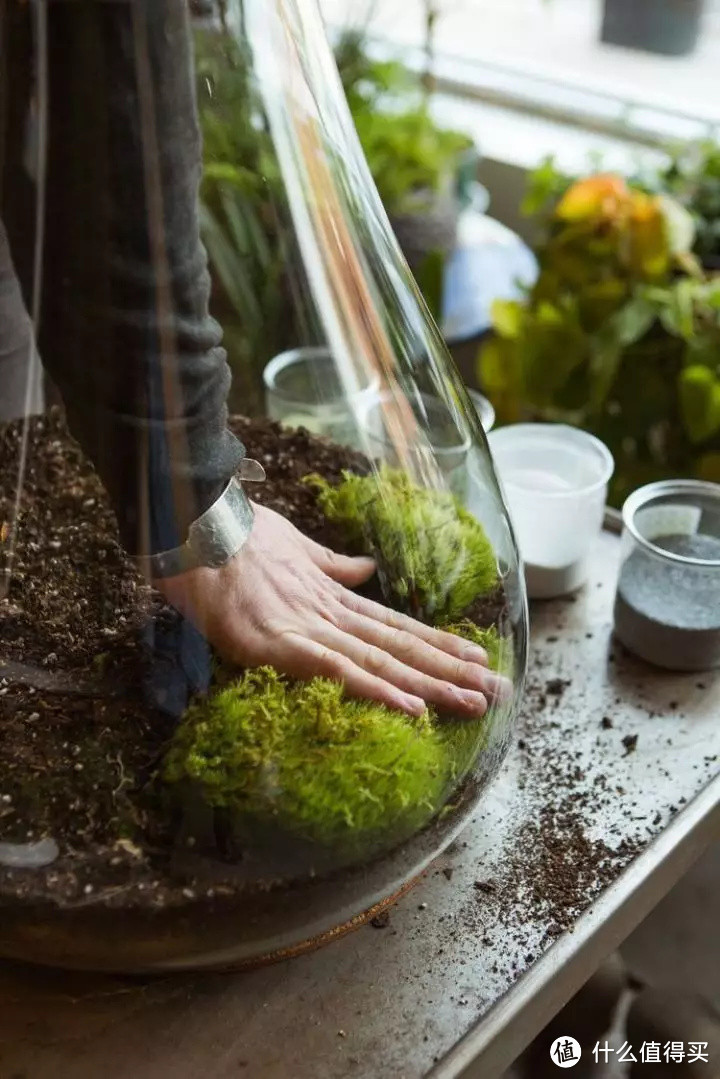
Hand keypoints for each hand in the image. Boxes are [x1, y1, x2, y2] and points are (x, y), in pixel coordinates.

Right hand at [156, 503, 507, 717]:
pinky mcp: (281, 644)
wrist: (197, 526)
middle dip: (453, 672)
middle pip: (403, 647)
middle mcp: (333, 614)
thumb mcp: (294, 548)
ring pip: (383, 661)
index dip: (439, 644)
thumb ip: (332, 564)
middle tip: (500, 693)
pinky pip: (337, 672)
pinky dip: (376, 690)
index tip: (478, 658)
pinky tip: (411, 708)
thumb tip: (365, 568)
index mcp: (334, 596)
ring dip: (431, 685)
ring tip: (474, 703)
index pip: (398, 626)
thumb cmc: (238, 536)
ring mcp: (310, 628)